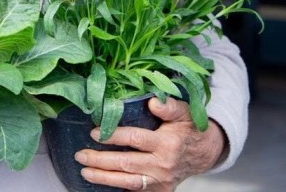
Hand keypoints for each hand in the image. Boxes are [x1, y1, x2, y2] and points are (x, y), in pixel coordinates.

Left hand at [74, 97, 226, 190]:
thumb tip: (152, 102)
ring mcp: (161, 181)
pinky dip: (117, 189)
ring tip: (85, 171)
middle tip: (81, 155)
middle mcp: (163, 164)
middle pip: (126, 164)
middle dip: (100, 160)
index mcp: (167, 143)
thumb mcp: (183, 112)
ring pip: (128, 183)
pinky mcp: (160, 191)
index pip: (135, 139)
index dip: (113, 136)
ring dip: (104, 178)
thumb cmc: (188, 128)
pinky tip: (101, 182)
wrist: (204, 152)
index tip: (94, 133)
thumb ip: (168, 107)